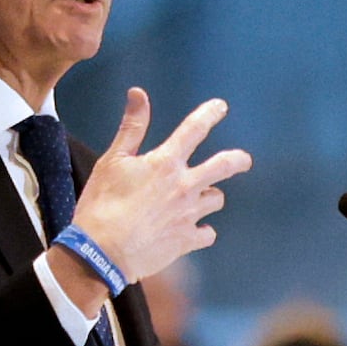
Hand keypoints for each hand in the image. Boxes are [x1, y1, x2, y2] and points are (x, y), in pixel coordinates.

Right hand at [65, 88, 248, 285]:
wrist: (101, 253)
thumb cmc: (102, 204)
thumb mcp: (112, 160)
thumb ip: (131, 127)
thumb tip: (138, 93)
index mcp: (166, 163)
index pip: (194, 130)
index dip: (210, 114)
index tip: (220, 107)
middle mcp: (184, 187)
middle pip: (224, 167)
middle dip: (238, 160)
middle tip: (244, 160)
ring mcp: (189, 215)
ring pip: (216, 199)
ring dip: (211, 196)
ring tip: (202, 197)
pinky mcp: (186, 241)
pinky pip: (207, 234)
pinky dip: (203, 231)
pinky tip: (195, 231)